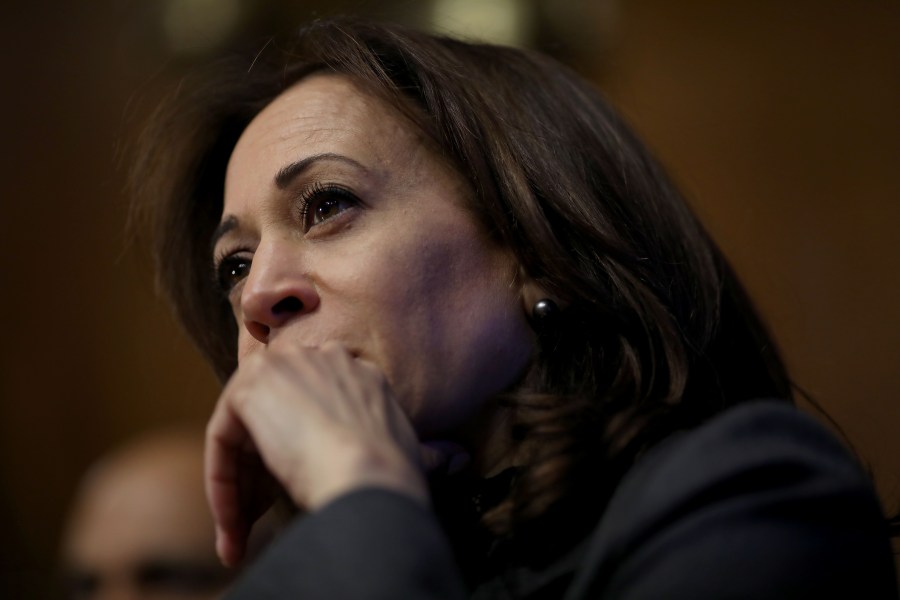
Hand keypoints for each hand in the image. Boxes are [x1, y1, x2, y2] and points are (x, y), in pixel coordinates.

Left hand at [205, 341, 465, 566]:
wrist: (370, 477)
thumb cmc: (396, 474)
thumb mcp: (415, 453)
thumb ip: (428, 451)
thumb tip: (460, 459)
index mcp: (358, 372)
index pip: (311, 406)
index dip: (299, 454)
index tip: (294, 496)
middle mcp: (320, 358)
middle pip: (272, 416)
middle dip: (258, 476)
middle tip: (255, 525)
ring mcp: (284, 367)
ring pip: (244, 430)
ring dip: (236, 487)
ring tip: (238, 536)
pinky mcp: (250, 388)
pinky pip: (221, 439)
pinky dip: (221, 484)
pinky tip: (232, 525)